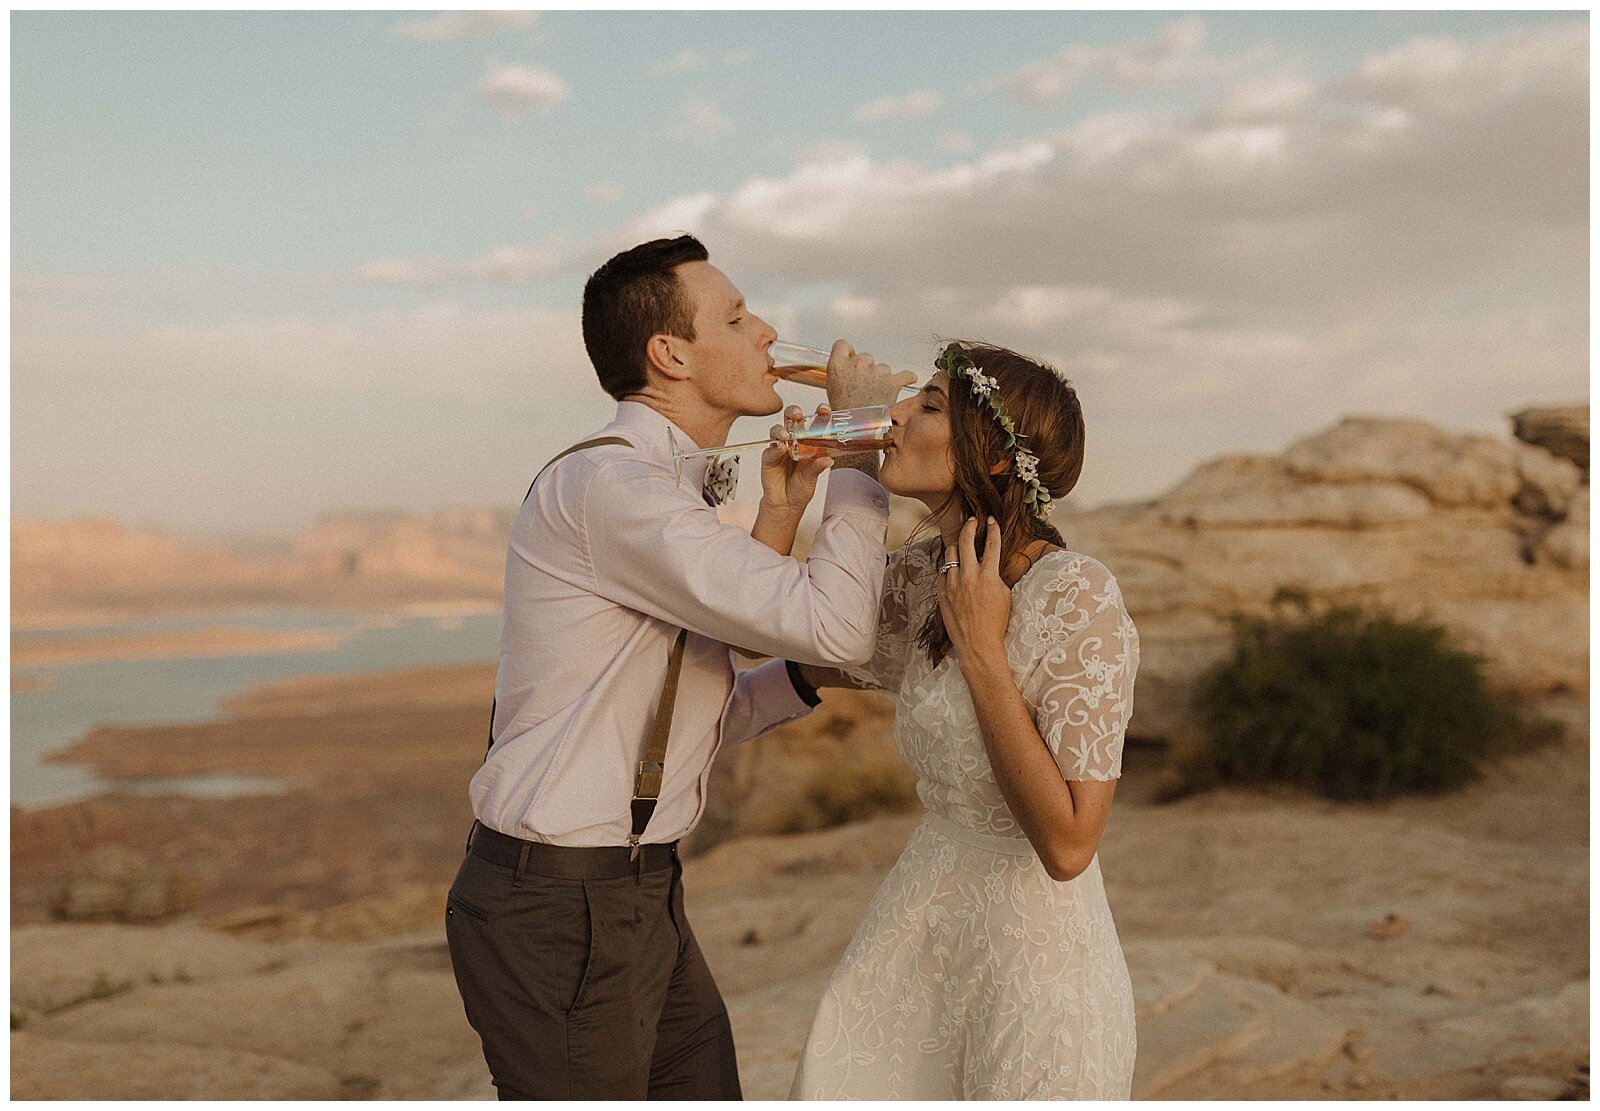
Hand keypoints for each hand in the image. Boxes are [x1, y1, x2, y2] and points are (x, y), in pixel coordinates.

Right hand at [760, 403, 833, 513]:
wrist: (786, 504)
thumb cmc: (801, 487)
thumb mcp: (812, 478)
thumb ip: (817, 467)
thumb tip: (828, 460)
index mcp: (808, 442)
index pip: (813, 422)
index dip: (818, 414)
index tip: (824, 410)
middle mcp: (794, 441)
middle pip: (791, 419)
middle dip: (794, 413)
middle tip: (799, 415)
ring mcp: (780, 447)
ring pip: (778, 430)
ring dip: (782, 430)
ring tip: (787, 436)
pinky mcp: (769, 457)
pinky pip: (771, 449)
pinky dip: (775, 447)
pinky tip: (780, 448)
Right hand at [824, 340, 917, 409]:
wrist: (857, 430)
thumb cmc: (844, 413)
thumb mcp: (831, 389)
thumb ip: (840, 371)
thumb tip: (850, 365)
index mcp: (838, 365)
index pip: (842, 344)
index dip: (848, 353)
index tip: (851, 360)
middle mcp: (857, 364)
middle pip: (866, 357)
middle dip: (866, 369)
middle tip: (863, 387)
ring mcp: (875, 372)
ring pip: (883, 368)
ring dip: (881, 378)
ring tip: (875, 396)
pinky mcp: (892, 382)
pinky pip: (906, 375)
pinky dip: (907, 378)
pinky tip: (907, 380)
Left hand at [937, 517, 1011, 670]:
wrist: (978, 645)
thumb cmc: (996, 623)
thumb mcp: (1004, 595)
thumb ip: (996, 575)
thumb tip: (988, 563)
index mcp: (988, 576)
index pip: (992, 545)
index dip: (993, 529)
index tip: (991, 520)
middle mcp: (969, 577)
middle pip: (966, 541)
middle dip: (969, 526)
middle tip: (972, 521)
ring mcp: (952, 585)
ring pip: (950, 554)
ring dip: (957, 547)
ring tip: (962, 546)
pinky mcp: (942, 593)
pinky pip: (942, 572)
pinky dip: (948, 568)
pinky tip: (953, 570)